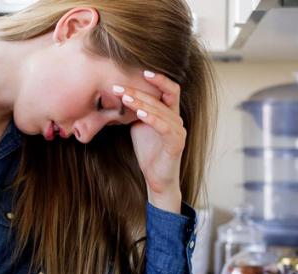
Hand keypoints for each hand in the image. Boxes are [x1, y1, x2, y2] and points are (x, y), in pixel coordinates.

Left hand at [113, 71, 185, 212]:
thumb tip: (119, 94)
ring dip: (142, 102)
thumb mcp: (138, 126)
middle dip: (139, 90)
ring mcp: (178, 130)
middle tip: (119, 86)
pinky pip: (164, 127)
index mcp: (169, 112)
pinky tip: (139, 113)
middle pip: (162, 97)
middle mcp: (177, 118)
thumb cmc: (148, 151)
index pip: (169, 88)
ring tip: (125, 97)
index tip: (140, 70)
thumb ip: (135, 110)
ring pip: (162, 110)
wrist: (156, 177)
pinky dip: (152, 118)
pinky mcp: (176, 143)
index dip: (158, 78)